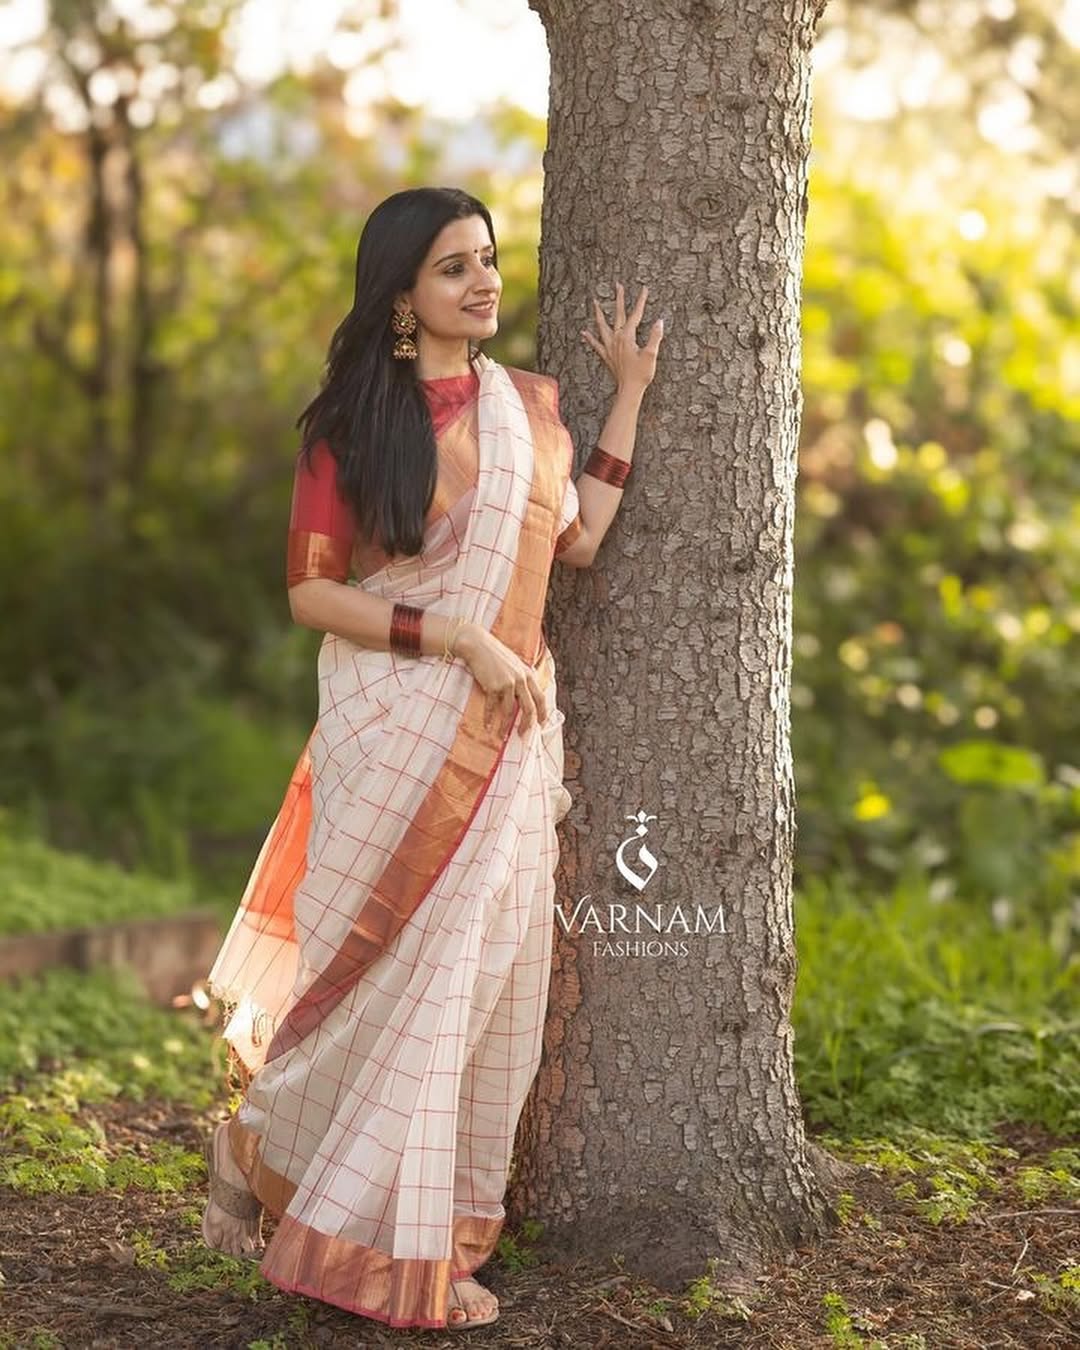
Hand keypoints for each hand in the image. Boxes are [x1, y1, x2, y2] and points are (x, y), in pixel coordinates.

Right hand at [454, 624, 547, 738]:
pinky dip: (489, 718)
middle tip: (523, 735)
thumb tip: (525, 697)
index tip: (540, 725)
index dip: (542, 713)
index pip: (541, 698)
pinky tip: (487, 726)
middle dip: (527, 724)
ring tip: (501, 736)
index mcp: (529, 674)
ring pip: (509, 711)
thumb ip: (522, 679)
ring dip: (505, 726)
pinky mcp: (493, 686)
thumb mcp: (515, 664)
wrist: (478, 645)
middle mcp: (521, 680)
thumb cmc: (496, 655)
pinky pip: (492, 707)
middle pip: (529, 708)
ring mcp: (507, 683)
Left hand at [581, 280, 663, 391]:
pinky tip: (584, 333)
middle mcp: (616, 339)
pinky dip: (589, 338)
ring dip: (599, 314)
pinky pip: (596, 345)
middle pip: (617, 314)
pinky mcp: (607, 356)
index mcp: (627, 337)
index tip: (644, 289)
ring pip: (602, 326)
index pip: (636, 314)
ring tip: (595, 303)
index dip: (641, 301)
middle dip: (619, 299)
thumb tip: (659, 321)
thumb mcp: (651, 355)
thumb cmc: (641, 374)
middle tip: (618, 285)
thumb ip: (655, 337)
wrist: (629, 390)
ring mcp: (610, 348)